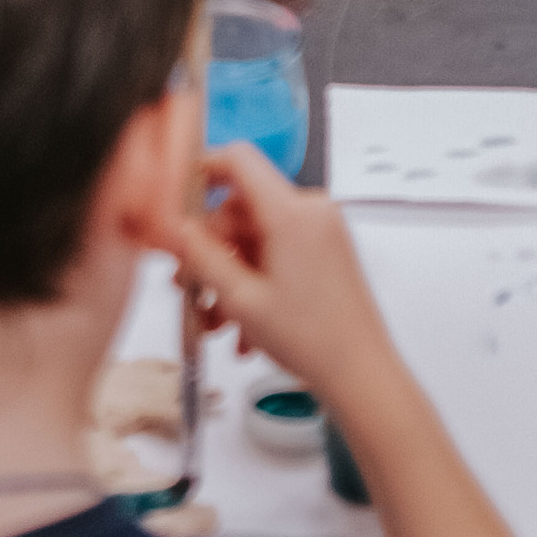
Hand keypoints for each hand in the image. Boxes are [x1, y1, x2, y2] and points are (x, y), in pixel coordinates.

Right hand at [162, 144, 406, 414]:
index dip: (202, 171)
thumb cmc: (315, 342)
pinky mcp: (326, 252)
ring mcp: (322, 232)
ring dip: (230, 276)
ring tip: (214, 320)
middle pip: (241, 208)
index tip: (177, 199)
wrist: (363, 377)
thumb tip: (172, 227)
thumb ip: (200, 256)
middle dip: (211, 249)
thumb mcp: (241, 299)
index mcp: (292, 213)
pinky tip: (241, 325)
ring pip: (255, 237)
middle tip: (189, 285)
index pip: (238, 159)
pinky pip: (276, 253)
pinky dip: (255, 282)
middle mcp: (311, 212)